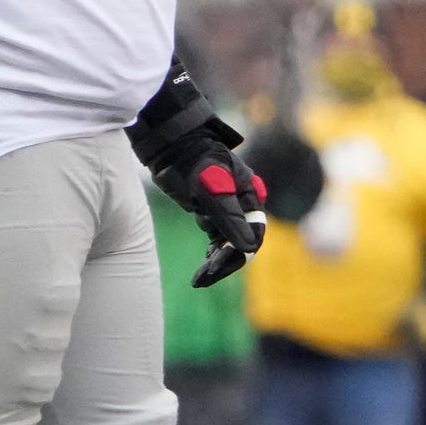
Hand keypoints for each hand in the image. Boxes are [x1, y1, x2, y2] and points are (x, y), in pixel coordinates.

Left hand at [127, 63, 266, 285]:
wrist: (172, 146)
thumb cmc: (194, 162)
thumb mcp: (211, 190)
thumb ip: (229, 219)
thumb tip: (247, 249)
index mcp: (251, 198)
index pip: (253, 235)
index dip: (237, 255)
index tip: (216, 268)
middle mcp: (244, 205)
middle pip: (242, 242)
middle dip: (224, 262)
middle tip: (202, 278)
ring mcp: (229, 209)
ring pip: (229, 243)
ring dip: (217, 260)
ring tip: (199, 277)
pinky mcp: (213, 211)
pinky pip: (218, 239)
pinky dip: (212, 253)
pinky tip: (204, 264)